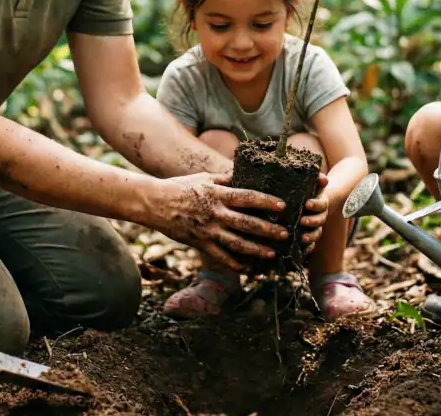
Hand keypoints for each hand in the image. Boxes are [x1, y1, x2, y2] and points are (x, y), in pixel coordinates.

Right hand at [157, 173, 288, 270]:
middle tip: (286, 234)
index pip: (248, 197)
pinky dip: (237, 264)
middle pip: (247, 223)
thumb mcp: (204, 178)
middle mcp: (215, 213)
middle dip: (268, 230)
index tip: (282, 206)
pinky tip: (250, 268)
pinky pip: (222, 257)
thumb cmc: (181, 186)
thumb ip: (225, 178)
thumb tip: (243, 171)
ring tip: (272, 254)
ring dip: (257, 250)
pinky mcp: (200, 244)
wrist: (155, 203)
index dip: (266, 202)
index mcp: (218, 194)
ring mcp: (208, 231)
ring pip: (237, 244)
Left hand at [299, 172, 328, 253]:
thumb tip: (322, 177)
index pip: (321, 204)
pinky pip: (311, 245)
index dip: (315, 204)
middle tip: (301, 221)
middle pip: (319, 220)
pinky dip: (308, 248)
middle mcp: (320, 216)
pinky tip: (301, 252)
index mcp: (321, 203)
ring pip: (317, 233)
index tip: (306, 203)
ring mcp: (316, 227)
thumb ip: (318, 180)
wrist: (316, 202)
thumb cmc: (311, 191)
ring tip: (302, 238)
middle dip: (311, 221)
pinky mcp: (309, 235)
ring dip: (311, 236)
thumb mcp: (314, 184)